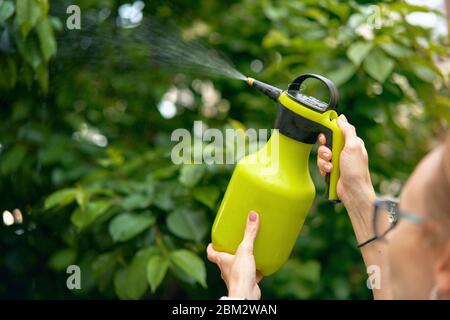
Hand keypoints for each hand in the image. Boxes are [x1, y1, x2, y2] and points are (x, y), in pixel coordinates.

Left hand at [207, 211, 262, 299]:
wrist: (246, 294)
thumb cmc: (239, 274)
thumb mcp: (245, 250)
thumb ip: (249, 233)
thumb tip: (252, 215)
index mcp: (221, 260)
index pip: (211, 252)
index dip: (211, 246)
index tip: (214, 240)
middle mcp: (226, 269)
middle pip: (224, 258)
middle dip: (229, 251)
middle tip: (236, 242)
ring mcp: (235, 276)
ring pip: (237, 266)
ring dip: (243, 260)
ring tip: (251, 251)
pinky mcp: (246, 282)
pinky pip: (250, 274)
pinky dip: (255, 269)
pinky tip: (262, 265)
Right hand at [317, 115, 375, 240]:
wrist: (353, 191)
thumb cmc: (356, 170)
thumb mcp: (353, 146)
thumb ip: (348, 131)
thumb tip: (341, 118)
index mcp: (351, 142)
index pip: (335, 130)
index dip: (328, 133)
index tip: (325, 137)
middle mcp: (343, 150)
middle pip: (325, 142)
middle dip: (324, 149)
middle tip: (329, 154)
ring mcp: (337, 160)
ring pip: (322, 154)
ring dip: (324, 161)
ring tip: (331, 167)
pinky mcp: (331, 169)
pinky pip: (321, 164)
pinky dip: (324, 168)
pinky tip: (329, 172)